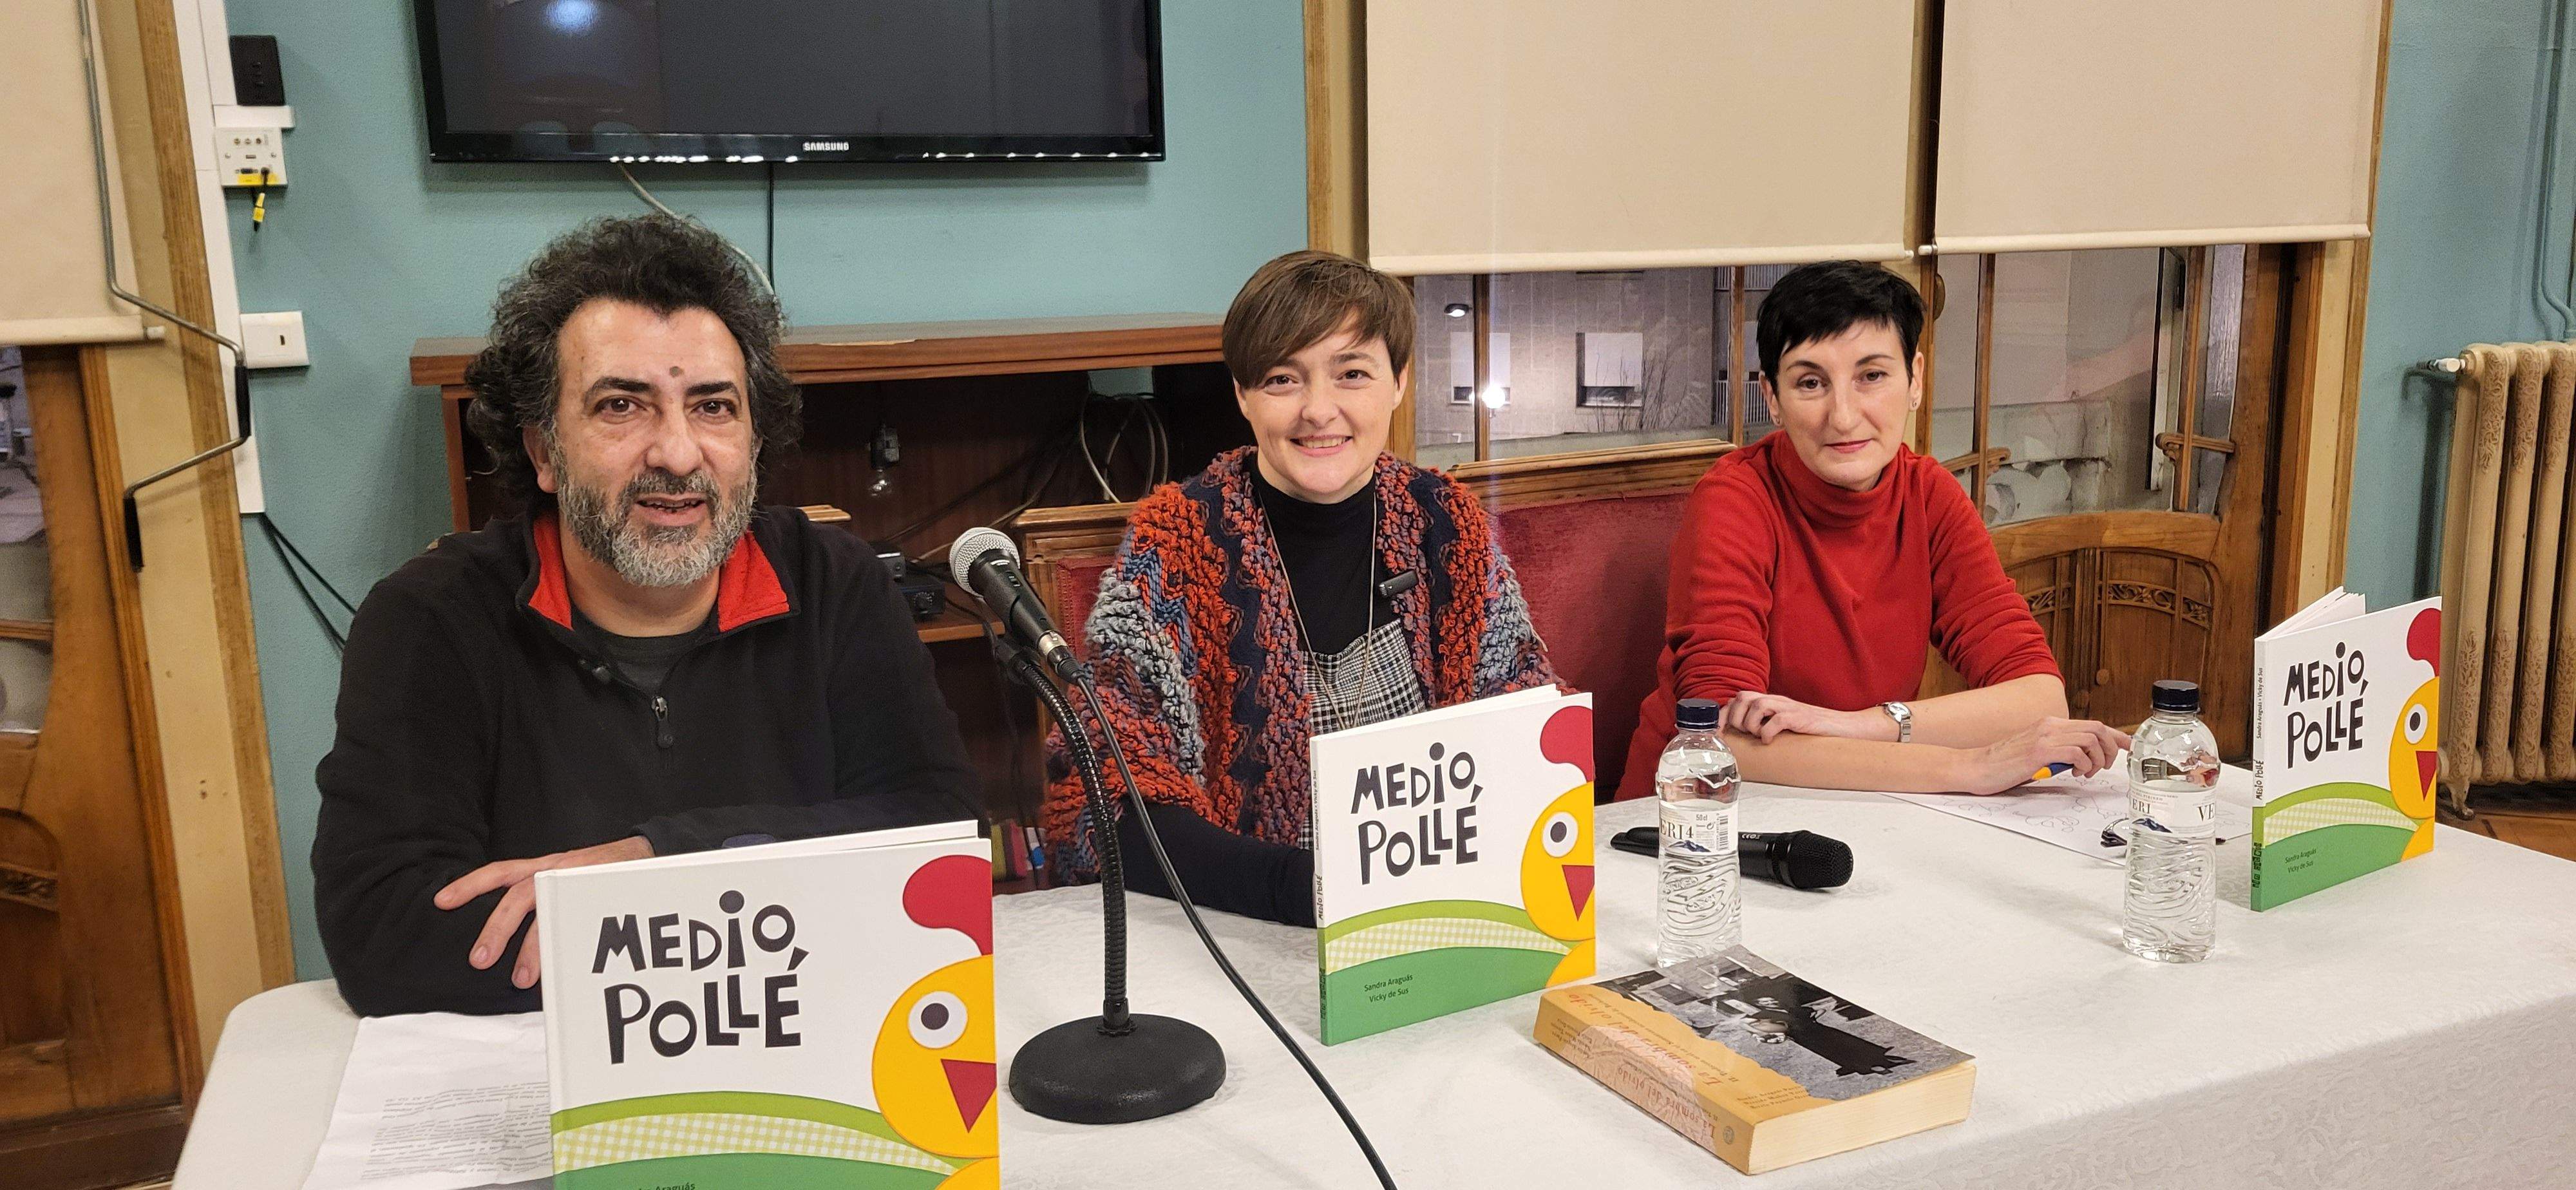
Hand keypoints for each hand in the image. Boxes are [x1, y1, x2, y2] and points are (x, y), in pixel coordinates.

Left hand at [434, 835, 653, 988]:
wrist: (644, 855)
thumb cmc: (596, 874)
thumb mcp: (561, 877)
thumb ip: (537, 898)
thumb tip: (506, 935)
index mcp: (541, 866)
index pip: (499, 871)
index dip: (470, 884)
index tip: (441, 901)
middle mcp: (554, 870)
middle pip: (518, 896)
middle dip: (496, 929)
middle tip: (479, 960)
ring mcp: (576, 881)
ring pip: (547, 912)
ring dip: (532, 948)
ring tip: (521, 978)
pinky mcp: (597, 894)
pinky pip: (576, 921)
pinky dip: (565, 947)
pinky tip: (559, 969)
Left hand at [1720, 691, 1892, 743]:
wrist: (1843, 728)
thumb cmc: (1813, 729)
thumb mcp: (1785, 724)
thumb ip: (1766, 724)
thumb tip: (1742, 739)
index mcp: (1772, 702)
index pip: (1739, 698)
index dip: (1724, 713)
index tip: (1717, 730)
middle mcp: (1778, 701)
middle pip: (1743, 696)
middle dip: (1737, 717)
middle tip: (1745, 734)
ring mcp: (1789, 708)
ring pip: (1757, 704)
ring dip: (1751, 724)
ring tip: (1759, 736)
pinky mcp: (1801, 718)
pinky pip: (1777, 720)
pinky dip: (1768, 731)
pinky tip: (1770, 741)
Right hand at [1950, 718, 2132, 794]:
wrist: (1977, 767)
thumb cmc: (2004, 765)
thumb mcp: (2037, 753)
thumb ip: (2058, 751)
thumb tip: (2081, 759)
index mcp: (2049, 724)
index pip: (2092, 724)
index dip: (2115, 736)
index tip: (2128, 746)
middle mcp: (2050, 725)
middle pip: (2097, 728)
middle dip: (2110, 749)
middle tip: (2103, 767)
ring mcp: (2044, 736)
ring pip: (2091, 739)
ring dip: (2097, 759)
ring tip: (2086, 773)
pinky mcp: (2039, 751)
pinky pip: (2076, 752)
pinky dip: (2083, 765)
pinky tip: (2075, 774)